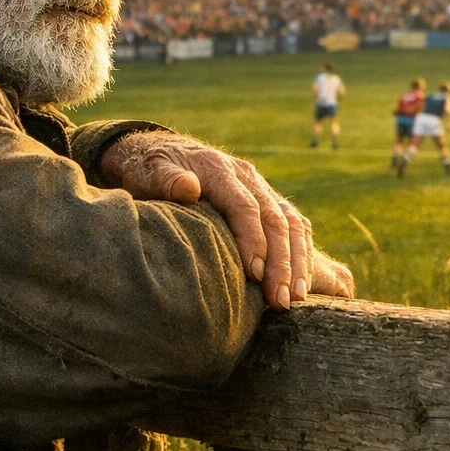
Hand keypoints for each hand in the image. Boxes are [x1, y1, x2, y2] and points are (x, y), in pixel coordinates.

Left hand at [101, 132, 353, 308]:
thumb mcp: (149, 170)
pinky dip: (300, 253)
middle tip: (280, 299)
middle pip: (275, 218)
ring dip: (297, 262)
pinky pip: (294, 224)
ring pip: (291, 223)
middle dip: (281, 261)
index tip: (255, 273)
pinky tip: (299, 282)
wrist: (163, 151)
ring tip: (295, 297)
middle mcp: (247, 177)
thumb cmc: (151, 169)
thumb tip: (189, 188)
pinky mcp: (267, 200)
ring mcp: (261, 188)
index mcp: (219, 169)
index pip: (245, 206)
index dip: (253, 239)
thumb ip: (167, 179)